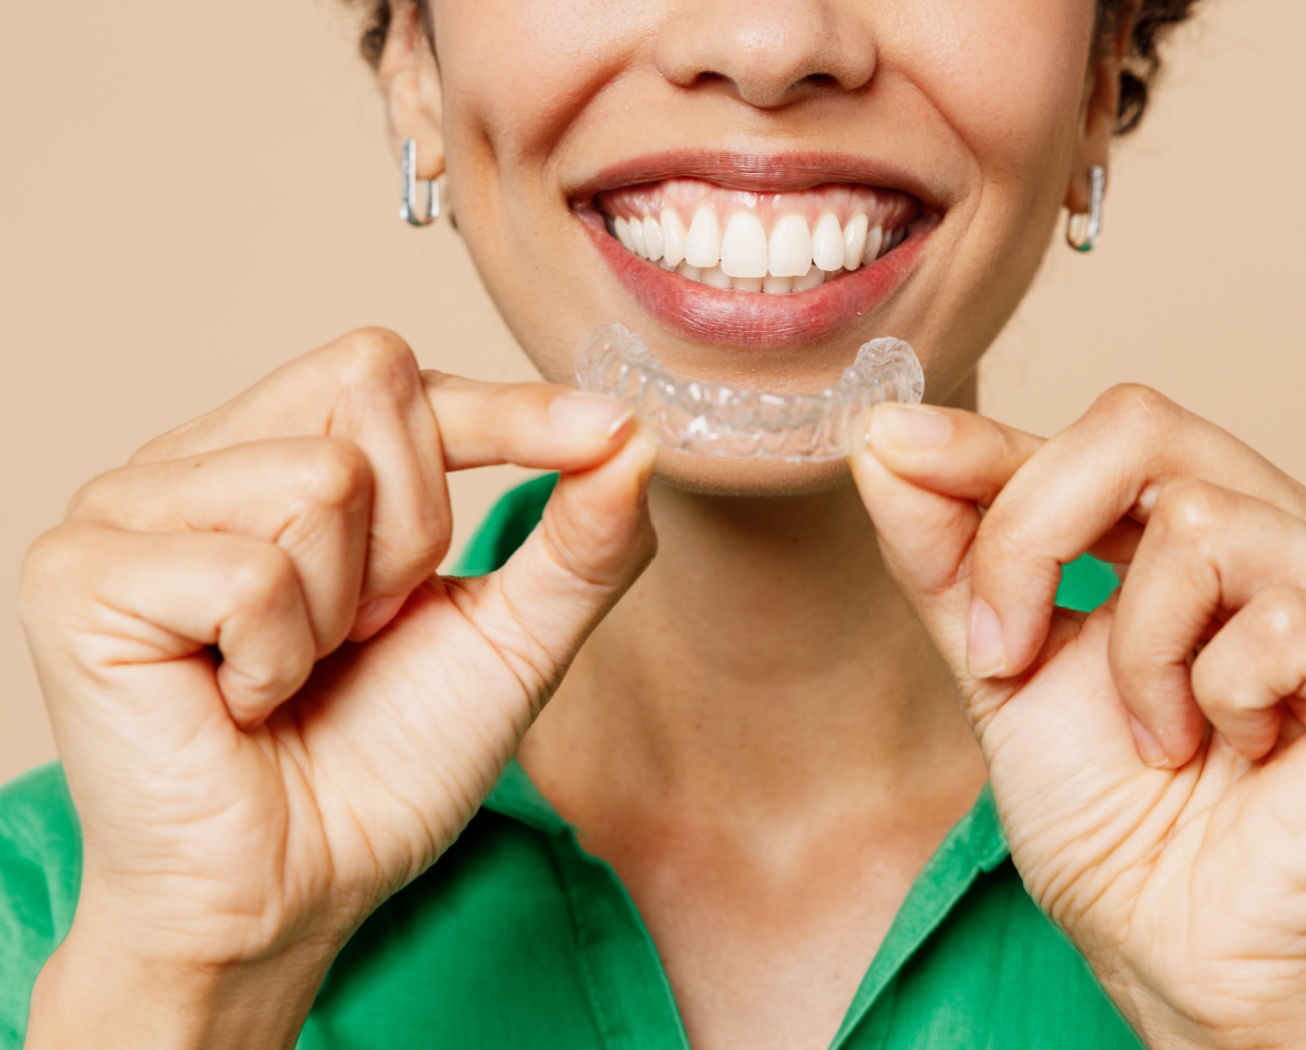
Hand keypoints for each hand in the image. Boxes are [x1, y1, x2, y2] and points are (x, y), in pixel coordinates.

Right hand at [19, 329, 654, 1045]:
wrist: (285, 896)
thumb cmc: (382, 768)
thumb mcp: (508, 642)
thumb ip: (577, 543)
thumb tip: (636, 437)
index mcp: (278, 456)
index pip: (398, 374)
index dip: (509, 408)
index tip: (606, 432)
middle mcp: (196, 460)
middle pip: (369, 381)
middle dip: (414, 533)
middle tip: (361, 634)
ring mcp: (125, 507)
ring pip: (320, 475)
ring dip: (344, 606)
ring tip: (290, 670)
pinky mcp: (79, 576)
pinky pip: (250, 569)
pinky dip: (277, 656)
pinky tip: (234, 701)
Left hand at [852, 385, 1305, 1049]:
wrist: (1174, 955)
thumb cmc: (1106, 819)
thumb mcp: (1002, 665)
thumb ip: (951, 553)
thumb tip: (886, 437)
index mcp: (1217, 524)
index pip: (1109, 429)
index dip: (992, 446)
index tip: (889, 449)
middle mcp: (1301, 536)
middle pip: (1145, 427)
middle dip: (1032, 538)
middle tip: (1006, 657)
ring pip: (1202, 525)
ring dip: (1136, 655)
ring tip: (1158, 738)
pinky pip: (1279, 620)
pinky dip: (1219, 696)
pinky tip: (1238, 753)